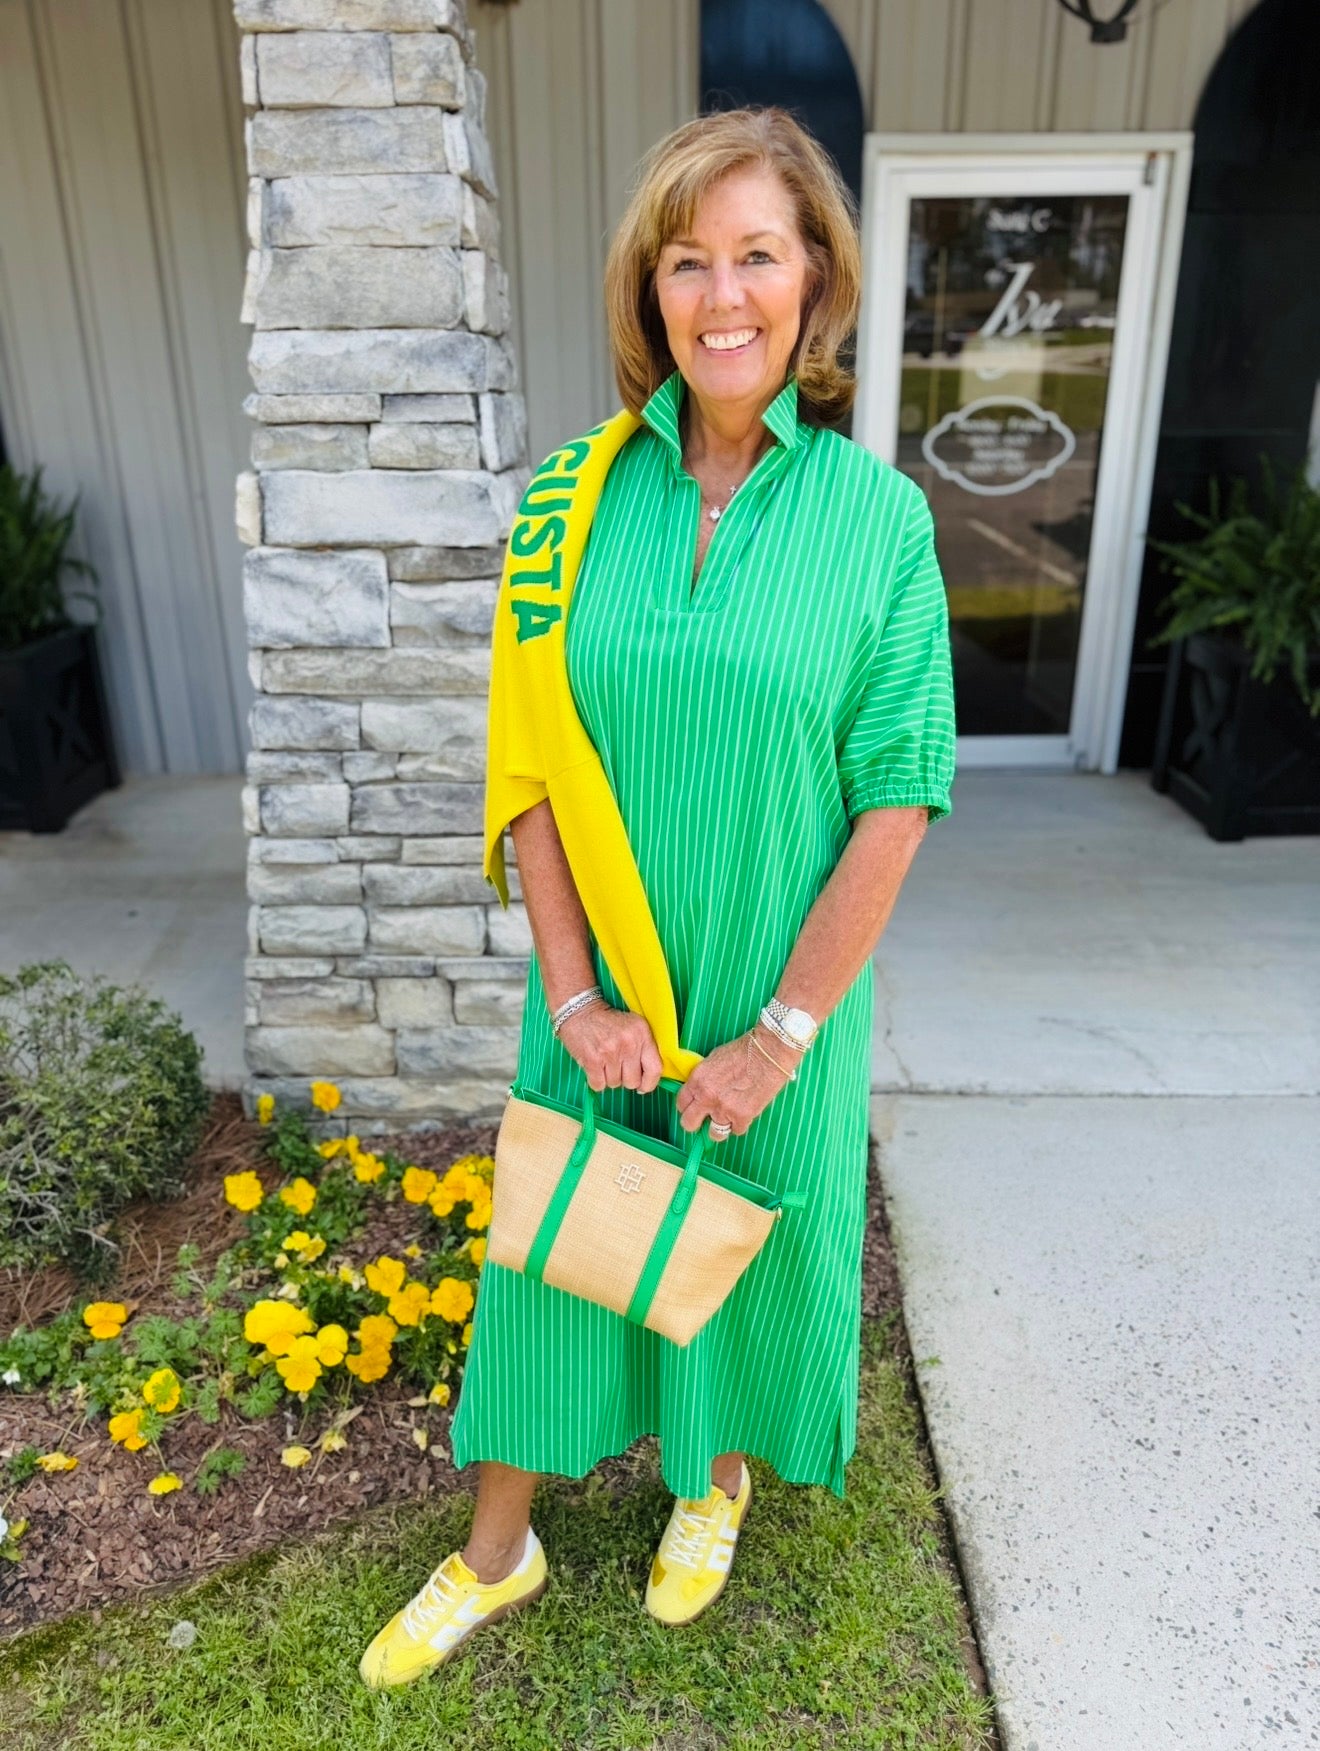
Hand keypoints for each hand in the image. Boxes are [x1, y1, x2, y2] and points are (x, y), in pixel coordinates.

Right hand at [557, 1001, 663, 1093]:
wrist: (578, 1009)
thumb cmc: (606, 1021)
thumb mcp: (632, 1026)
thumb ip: (643, 1048)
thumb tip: (647, 1080)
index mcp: (642, 1033)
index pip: (655, 1069)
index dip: (649, 1083)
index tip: (643, 1086)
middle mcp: (629, 1043)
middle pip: (633, 1082)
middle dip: (624, 1079)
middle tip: (616, 1066)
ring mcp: (610, 1052)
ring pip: (615, 1084)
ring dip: (608, 1078)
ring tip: (603, 1061)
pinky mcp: (592, 1060)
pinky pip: (599, 1085)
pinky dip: (595, 1081)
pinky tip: (594, 1066)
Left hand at [675, 1024, 796, 1137]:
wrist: (770, 1051)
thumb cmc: (744, 1050)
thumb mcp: (713, 1059)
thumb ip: (703, 1079)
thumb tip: (700, 1091)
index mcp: (697, 1081)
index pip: (680, 1105)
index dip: (688, 1107)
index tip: (694, 1107)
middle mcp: (707, 1097)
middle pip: (689, 1124)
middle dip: (697, 1122)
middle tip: (706, 1118)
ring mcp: (724, 1109)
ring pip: (714, 1134)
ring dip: (720, 1126)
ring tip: (729, 1116)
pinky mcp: (743, 1117)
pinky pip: (737, 1130)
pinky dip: (741, 1123)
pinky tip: (746, 1110)